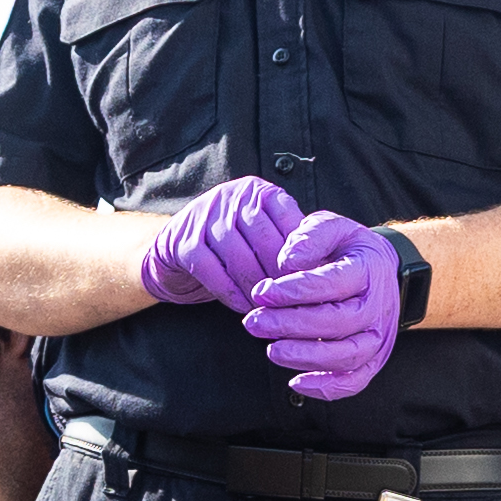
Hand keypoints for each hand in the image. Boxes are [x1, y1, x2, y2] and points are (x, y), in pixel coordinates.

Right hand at [137, 178, 307, 311]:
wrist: (172, 253)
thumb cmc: (232, 248)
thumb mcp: (262, 235)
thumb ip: (290, 243)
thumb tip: (328, 269)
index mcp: (258, 192)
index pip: (288, 219)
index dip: (302, 254)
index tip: (312, 281)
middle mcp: (231, 197)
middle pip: (264, 239)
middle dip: (281, 274)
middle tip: (294, 301)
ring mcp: (204, 217)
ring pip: (239, 256)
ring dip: (257, 287)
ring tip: (271, 308)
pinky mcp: (183, 243)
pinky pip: (212, 271)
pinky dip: (231, 293)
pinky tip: (244, 307)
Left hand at [240, 210, 399, 402]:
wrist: (383, 271)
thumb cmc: (348, 250)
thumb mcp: (332, 227)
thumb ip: (309, 237)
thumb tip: (285, 261)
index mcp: (368, 270)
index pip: (331, 283)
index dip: (293, 290)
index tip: (261, 292)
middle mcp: (377, 307)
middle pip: (337, 322)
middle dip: (291, 325)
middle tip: (254, 322)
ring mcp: (378, 337)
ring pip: (346, 355)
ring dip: (305, 357)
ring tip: (271, 350)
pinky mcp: (373, 360)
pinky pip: (354, 381)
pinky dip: (326, 388)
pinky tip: (295, 382)